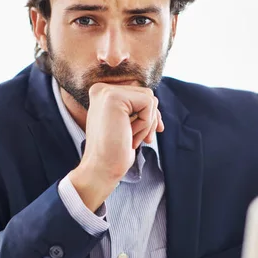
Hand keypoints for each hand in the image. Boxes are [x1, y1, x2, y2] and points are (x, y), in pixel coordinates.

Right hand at [68, 81, 163, 211]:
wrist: (101, 169)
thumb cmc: (115, 152)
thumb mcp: (127, 125)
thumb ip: (136, 109)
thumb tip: (155, 103)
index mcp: (103, 95)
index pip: (139, 95)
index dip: (150, 116)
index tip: (150, 135)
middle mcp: (102, 89)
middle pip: (147, 95)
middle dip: (150, 120)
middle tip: (140, 140)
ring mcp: (106, 92)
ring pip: (150, 99)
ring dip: (147, 124)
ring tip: (131, 138)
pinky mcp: (113, 97)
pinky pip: (148, 104)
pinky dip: (146, 124)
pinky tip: (130, 136)